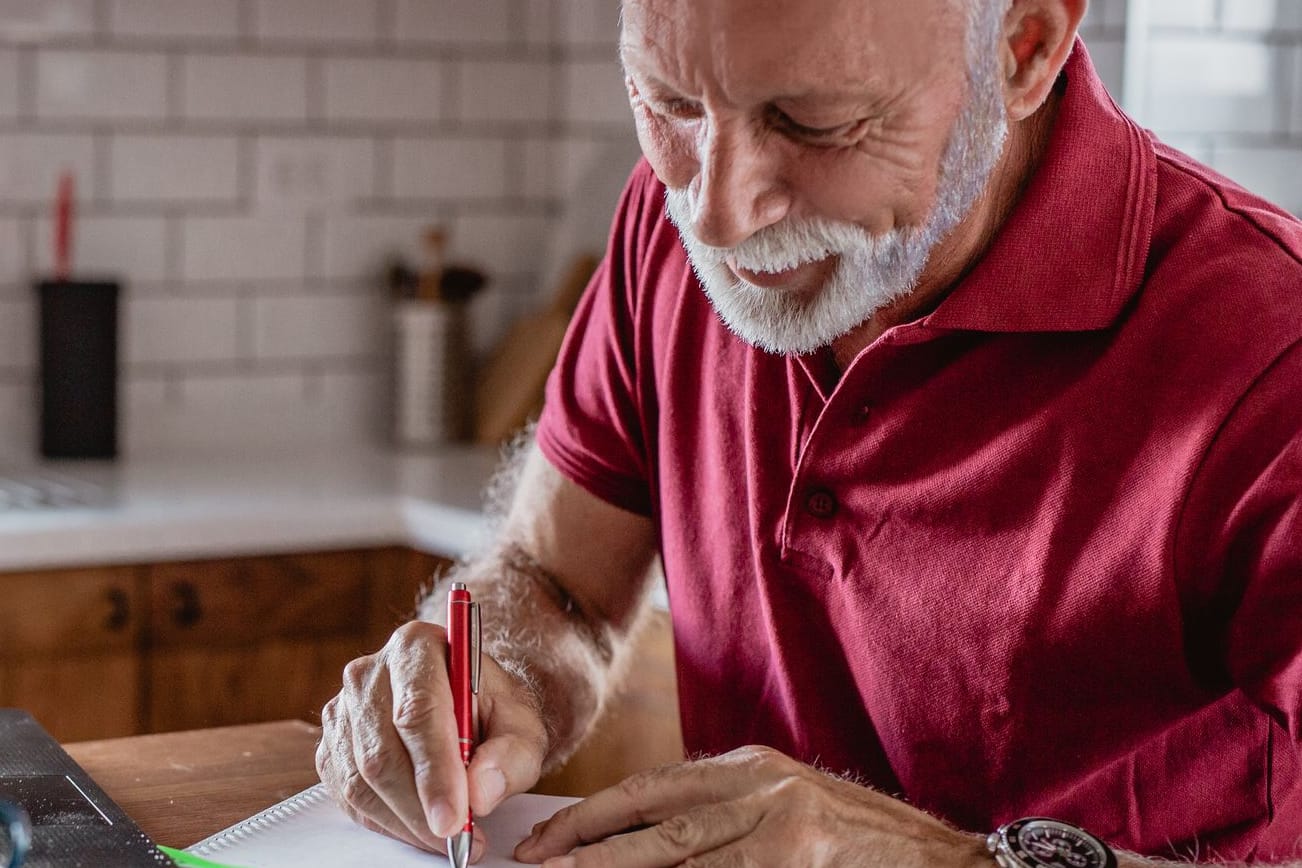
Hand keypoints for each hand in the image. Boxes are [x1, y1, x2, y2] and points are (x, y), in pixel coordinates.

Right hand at [316, 620, 548, 860]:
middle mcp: (370, 672)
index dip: (434, 771)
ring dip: (404, 821)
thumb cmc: (491, 708)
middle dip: (419, 808)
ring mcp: (343, 708)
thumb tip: (482, 792)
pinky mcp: (331, 744)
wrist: (465, 700)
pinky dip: (384, 821)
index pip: (417, 712)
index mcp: (417, 647)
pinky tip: (417, 825)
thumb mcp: (522, 722)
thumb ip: (512, 753)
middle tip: (456, 839)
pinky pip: (347, 795)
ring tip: (446, 837)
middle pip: (382, 752)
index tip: (455, 818)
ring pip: (359, 780)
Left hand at [514, 745, 988, 867]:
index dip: (595, 816)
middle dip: (587, 846)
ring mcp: (781, 823)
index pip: (653, 789)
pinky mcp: (799, 856)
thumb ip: (726, 822)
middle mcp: (760, 787)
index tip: (548, 842)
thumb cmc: (860, 845)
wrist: (944, 859)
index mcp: (750, 770)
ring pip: (678, 856)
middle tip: (535, 865)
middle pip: (653, 818)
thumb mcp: (787, 812)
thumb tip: (649, 849)